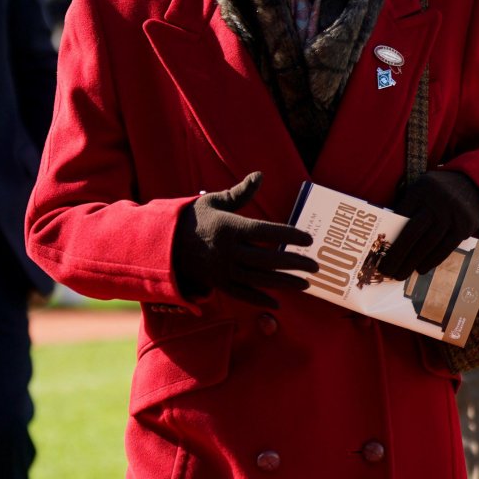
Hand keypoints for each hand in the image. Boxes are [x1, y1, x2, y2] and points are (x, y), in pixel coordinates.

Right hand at [172, 171, 316, 308]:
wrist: (163, 243)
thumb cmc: (193, 218)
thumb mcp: (215, 202)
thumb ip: (241, 192)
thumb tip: (260, 175)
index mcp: (229, 227)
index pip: (266, 232)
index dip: (289, 236)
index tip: (308, 239)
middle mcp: (227, 251)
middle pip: (268, 259)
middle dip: (294, 263)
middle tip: (316, 265)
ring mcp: (222, 270)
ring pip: (259, 279)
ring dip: (284, 283)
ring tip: (305, 284)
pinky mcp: (217, 283)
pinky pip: (242, 294)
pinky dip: (260, 299)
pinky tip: (278, 302)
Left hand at [378, 168, 478, 281]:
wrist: (474, 184)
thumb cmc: (439, 192)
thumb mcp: (422, 189)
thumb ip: (408, 206)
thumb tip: (388, 236)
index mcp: (421, 190)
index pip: (401, 215)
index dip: (389, 235)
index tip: (377, 252)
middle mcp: (437, 200)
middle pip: (413, 232)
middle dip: (398, 254)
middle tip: (386, 271)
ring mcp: (452, 214)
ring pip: (429, 243)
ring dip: (413, 262)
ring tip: (400, 275)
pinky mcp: (465, 225)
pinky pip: (446, 247)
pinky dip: (432, 260)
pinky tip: (421, 269)